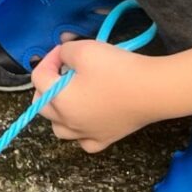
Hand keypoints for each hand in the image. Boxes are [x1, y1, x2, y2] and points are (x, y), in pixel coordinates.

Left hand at [33, 40, 165, 152]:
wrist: (152, 90)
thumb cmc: (116, 69)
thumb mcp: (84, 50)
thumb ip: (65, 51)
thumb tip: (63, 57)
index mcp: (58, 100)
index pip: (39, 77)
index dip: (49, 59)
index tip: (64, 50)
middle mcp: (68, 122)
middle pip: (42, 105)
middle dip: (46, 85)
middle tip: (63, 70)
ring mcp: (87, 134)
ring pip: (59, 129)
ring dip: (58, 111)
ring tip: (70, 96)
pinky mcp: (106, 140)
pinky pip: (84, 141)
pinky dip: (80, 132)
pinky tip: (88, 120)